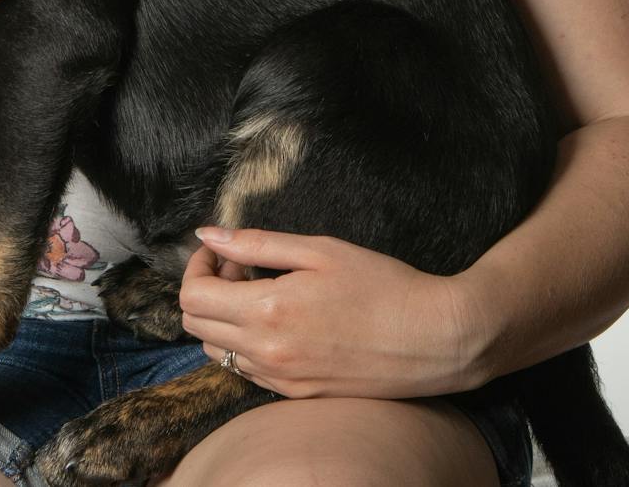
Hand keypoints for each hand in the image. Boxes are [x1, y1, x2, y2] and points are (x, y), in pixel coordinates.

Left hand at [179, 226, 488, 399]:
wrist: (436, 339)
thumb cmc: (384, 285)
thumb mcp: (320, 250)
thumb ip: (257, 243)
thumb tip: (208, 234)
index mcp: (268, 311)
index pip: (192, 296)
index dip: (199, 266)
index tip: (224, 250)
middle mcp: (267, 353)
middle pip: (196, 326)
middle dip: (207, 289)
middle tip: (242, 266)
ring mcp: (281, 380)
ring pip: (218, 351)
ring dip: (225, 318)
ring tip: (263, 292)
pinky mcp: (298, 395)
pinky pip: (249, 371)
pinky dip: (248, 344)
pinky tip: (283, 321)